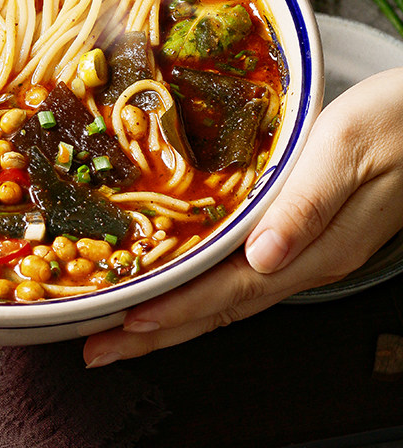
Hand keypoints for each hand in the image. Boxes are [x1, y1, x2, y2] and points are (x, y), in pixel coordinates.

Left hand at [84, 67, 402, 366]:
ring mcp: (300, 252)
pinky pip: (237, 273)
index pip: (229, 291)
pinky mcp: (297, 234)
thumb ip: (307, 206)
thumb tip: (264, 256)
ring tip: (123, 330)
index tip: (127, 323)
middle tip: (100, 349)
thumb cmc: (393, 125)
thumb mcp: (347, 153)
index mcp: (311, 248)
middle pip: (220, 308)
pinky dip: (198, 288)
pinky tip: (175, 286)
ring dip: (173, 316)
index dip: (176, 309)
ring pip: (225, 296)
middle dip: (158, 333)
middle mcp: (301, 260)